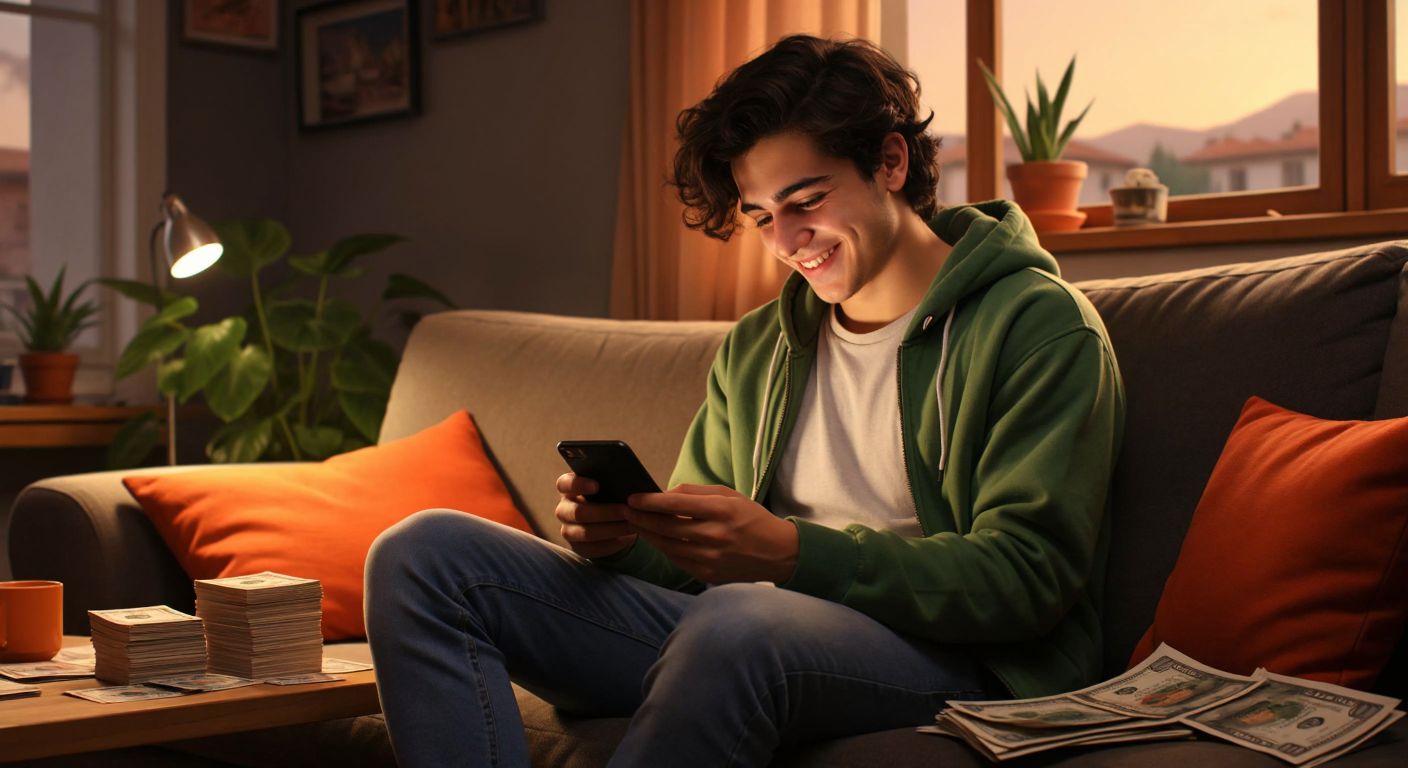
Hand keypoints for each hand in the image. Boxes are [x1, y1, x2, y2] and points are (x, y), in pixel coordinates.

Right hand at [554, 473, 636, 558]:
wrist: (610, 520)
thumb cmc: (609, 495)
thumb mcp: (608, 486)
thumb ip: (610, 482)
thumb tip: (626, 482)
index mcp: (568, 489)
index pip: (564, 484)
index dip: (578, 485)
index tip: (597, 486)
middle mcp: (564, 509)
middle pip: (578, 512)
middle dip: (605, 512)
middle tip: (627, 510)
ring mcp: (567, 530)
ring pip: (585, 533)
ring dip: (611, 529)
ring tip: (631, 525)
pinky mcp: (576, 547)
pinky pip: (591, 549)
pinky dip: (611, 544)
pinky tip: (627, 538)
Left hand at [623, 484, 798, 584]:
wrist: (779, 553)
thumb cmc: (752, 519)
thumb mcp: (730, 496)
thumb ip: (696, 493)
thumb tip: (665, 493)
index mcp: (721, 510)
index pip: (675, 504)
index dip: (649, 501)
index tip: (633, 497)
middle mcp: (715, 535)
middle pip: (666, 526)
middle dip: (641, 517)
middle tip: (625, 510)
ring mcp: (710, 557)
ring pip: (667, 545)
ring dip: (647, 534)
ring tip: (635, 523)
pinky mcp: (708, 573)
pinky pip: (676, 560)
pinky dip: (662, 548)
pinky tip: (655, 539)